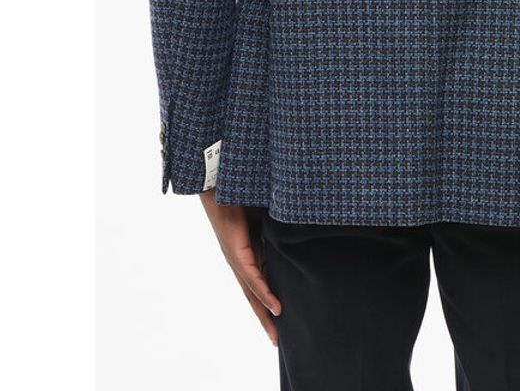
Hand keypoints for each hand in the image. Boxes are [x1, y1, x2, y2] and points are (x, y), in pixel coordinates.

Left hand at [200, 190, 282, 345]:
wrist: (220, 178)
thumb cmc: (242, 191)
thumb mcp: (268, 212)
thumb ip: (279, 224)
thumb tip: (299, 225)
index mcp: (246, 250)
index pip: (259, 281)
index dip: (269, 301)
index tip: (281, 318)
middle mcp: (239, 258)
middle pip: (253, 295)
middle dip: (265, 319)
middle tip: (276, 340)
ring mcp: (236, 256)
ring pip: (251, 291)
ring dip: (264, 314)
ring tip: (275, 333)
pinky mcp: (234, 249)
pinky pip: (251, 276)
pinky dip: (263, 292)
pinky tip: (274, 307)